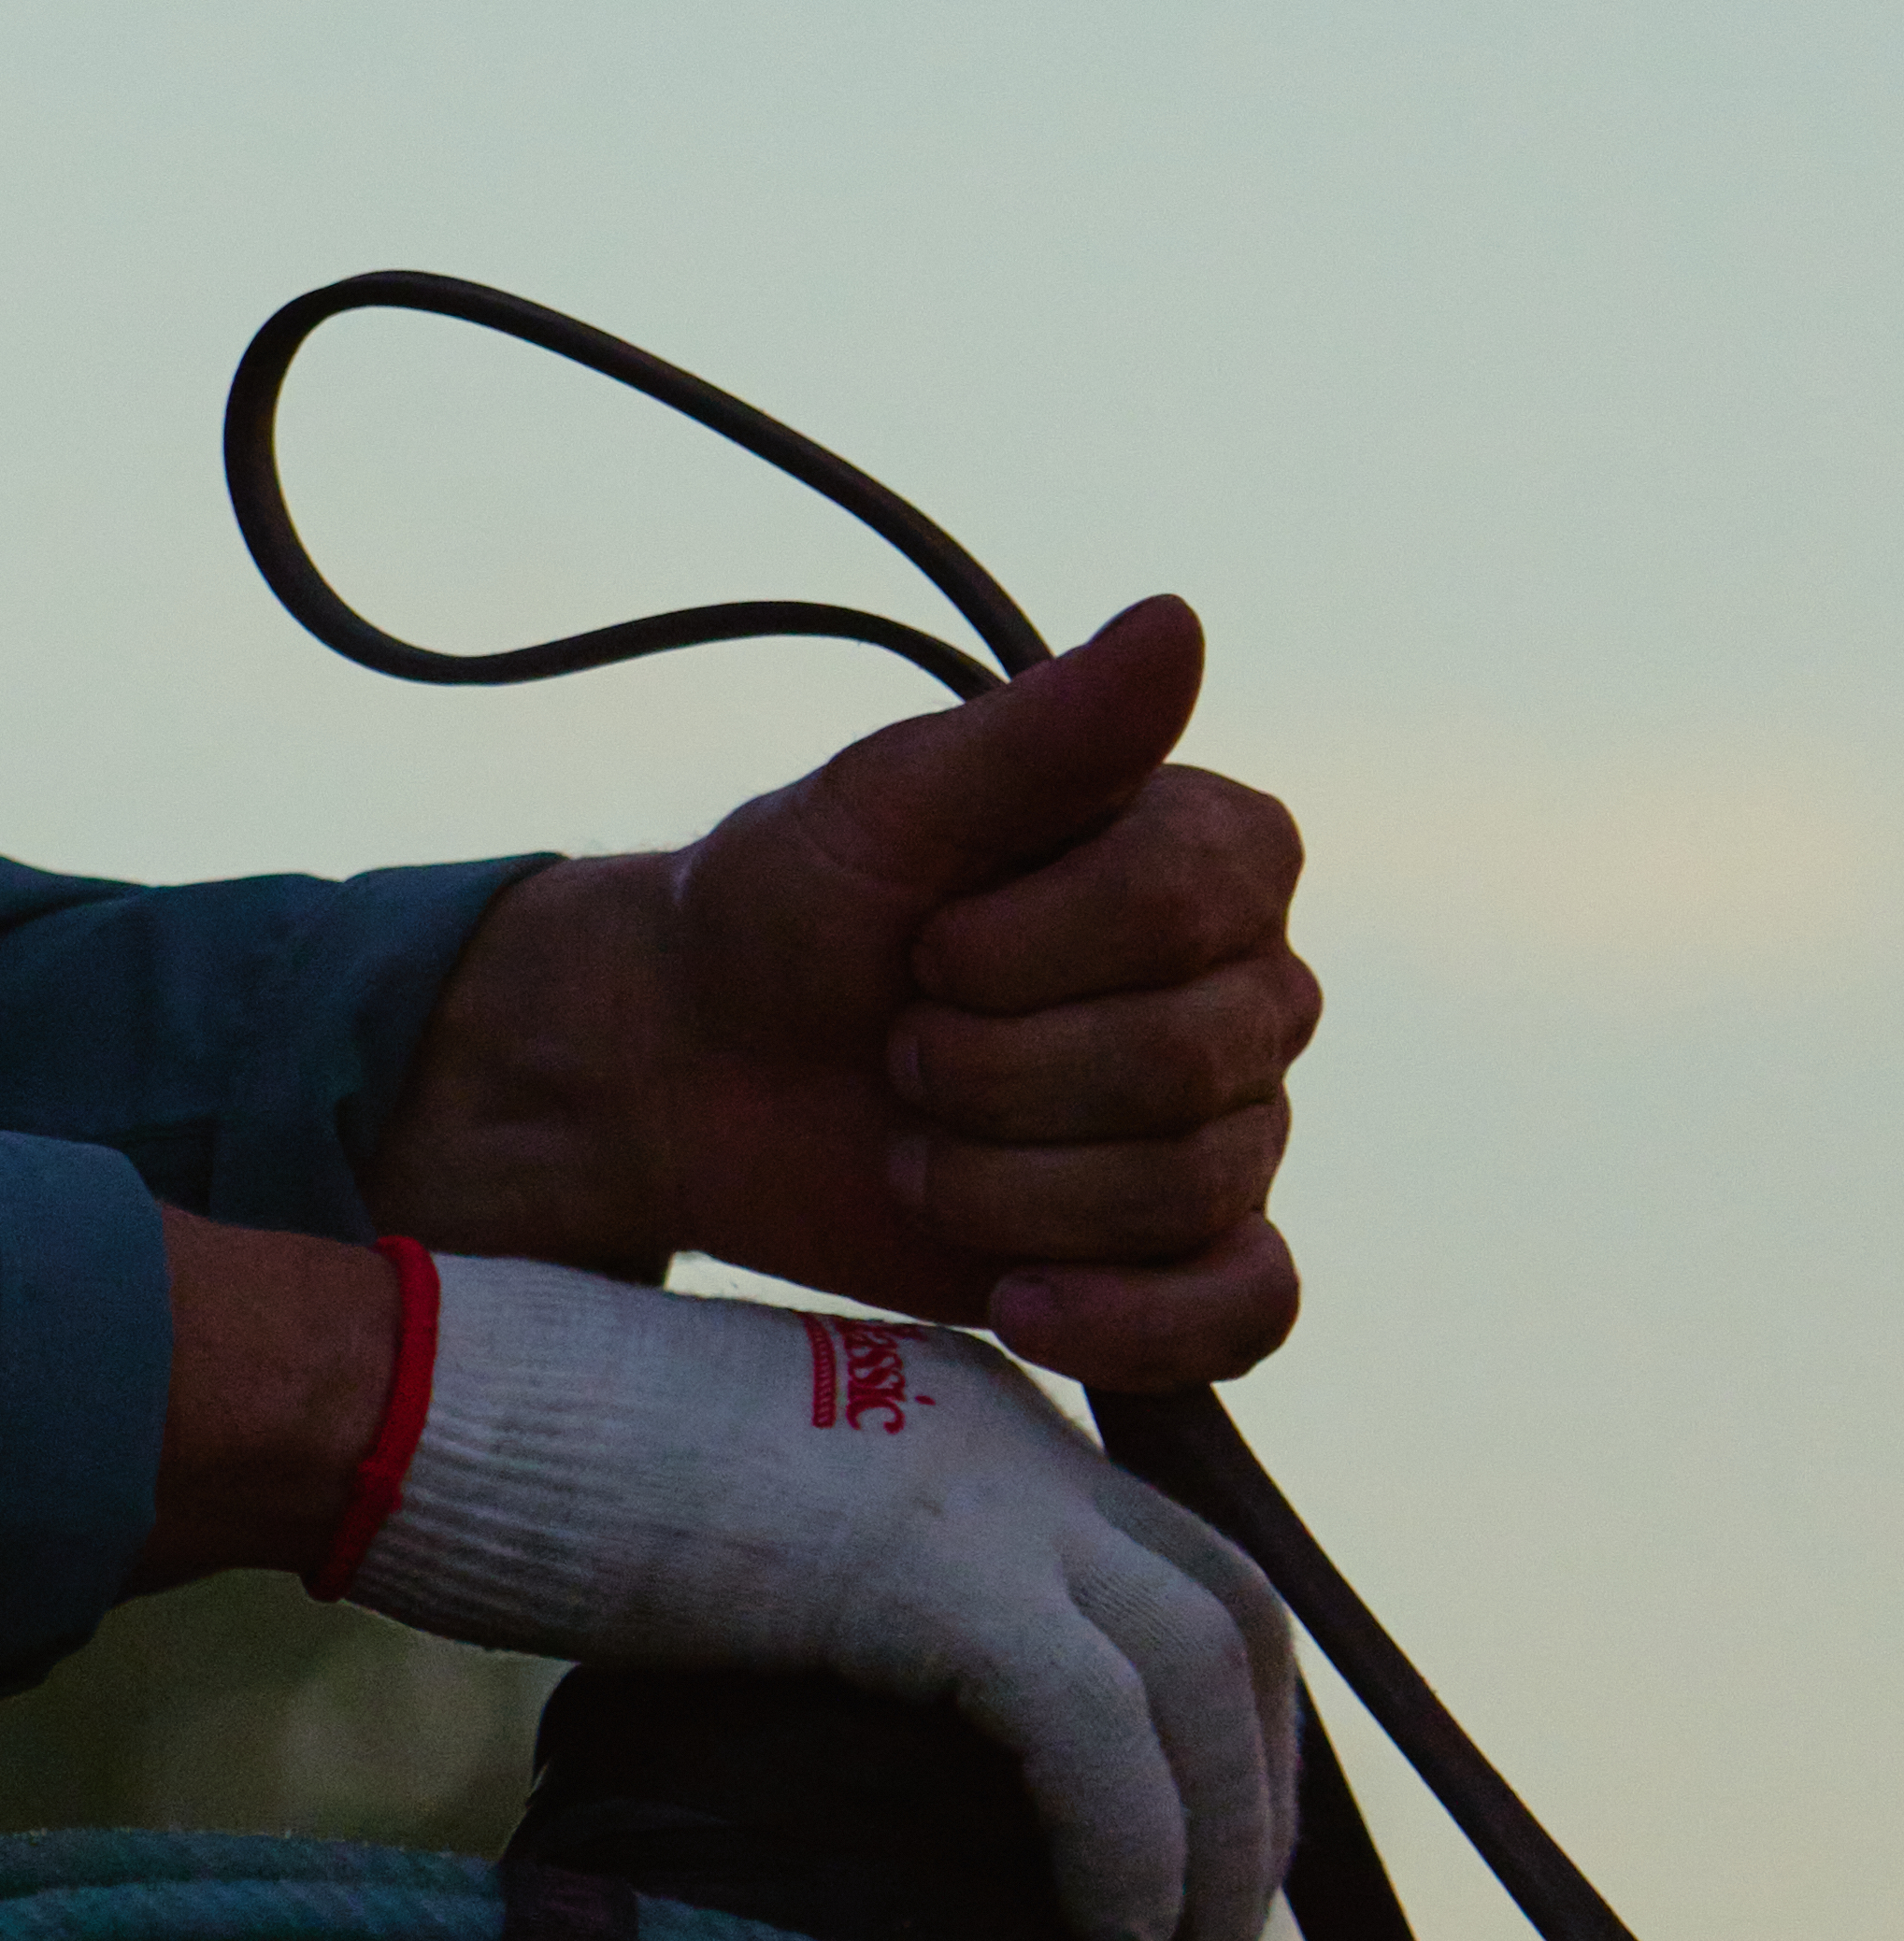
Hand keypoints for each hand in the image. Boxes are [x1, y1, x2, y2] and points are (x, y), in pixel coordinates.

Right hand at [351, 1254, 1300, 1940]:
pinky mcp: (924, 1566)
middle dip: (1253, 1789)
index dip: (1207, 1718)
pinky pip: (1101, 1729)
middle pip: (1228, 1608)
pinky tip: (1098, 1930)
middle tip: (1212, 1939)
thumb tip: (889, 1761)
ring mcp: (975, 1482)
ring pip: (1204, 1667)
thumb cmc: (507, 1471)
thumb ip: (836, 1592)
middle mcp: (1003, 1423)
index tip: (1181, 1849)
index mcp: (958, 1404)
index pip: (1163, 1558)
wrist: (411, 1398)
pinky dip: (1131, 1844)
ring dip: (1222, 1840)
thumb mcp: (730, 1519)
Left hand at [378, 600, 1313, 1388]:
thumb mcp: (885, 805)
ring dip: (1005, 1184)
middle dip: (1000, 1070)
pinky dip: (1133, 1322)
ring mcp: (1220, 1129)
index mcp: (1203, 851)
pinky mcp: (1176, 1259)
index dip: (1035, 942)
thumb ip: (1040, 732)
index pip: (1199, 900)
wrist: (696, 1071)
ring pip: (1195, 1189)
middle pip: (1198, 1062)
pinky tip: (1020, 1302)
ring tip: (911, 1145)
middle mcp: (1241, 986)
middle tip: (897, 1044)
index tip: (923, 937)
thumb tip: (1179, 618)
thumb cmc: (791, 911)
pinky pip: (1244, 1311)